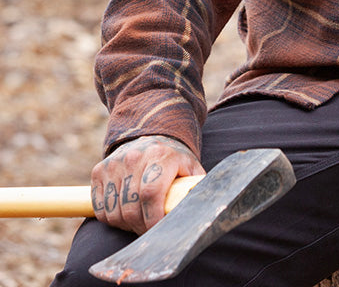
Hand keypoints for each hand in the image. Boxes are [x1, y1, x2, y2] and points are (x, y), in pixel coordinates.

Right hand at [90, 134, 204, 234]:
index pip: (151, 193)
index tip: (157, 232)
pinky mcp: (99, 171)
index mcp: (161, 155)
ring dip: (126, 225)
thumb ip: (197, 187)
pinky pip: (101, 209)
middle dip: (140, 227)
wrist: (150, 137)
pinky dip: (111, 219)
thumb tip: (207, 212)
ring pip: (114, 212)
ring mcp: (114, 163)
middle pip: (131, 207)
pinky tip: (125, 214)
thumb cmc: (174, 160)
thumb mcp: (191, 168)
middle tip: (150, 231)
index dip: (153, 219)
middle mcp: (134, 157)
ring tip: (139, 221)